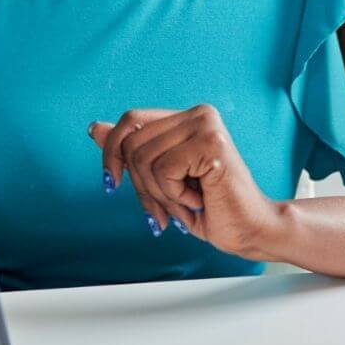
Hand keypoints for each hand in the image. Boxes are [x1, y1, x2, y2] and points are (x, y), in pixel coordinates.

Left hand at [90, 106, 288, 261]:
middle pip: (132, 143)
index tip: (113, 182)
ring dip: (160, 194)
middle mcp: (198, 114)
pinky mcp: (211, 143)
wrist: (249, 230)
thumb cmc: (211, 208)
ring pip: (144, 159)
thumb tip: (95, 128)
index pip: (131, 120)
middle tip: (167, 206)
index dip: (112, 153)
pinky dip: (175, 195)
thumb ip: (131, 152)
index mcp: (187, 118)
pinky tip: (199, 199)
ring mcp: (206, 125)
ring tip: (187, 202)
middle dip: (141, 186)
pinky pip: (164, 170)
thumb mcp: (160, 180)